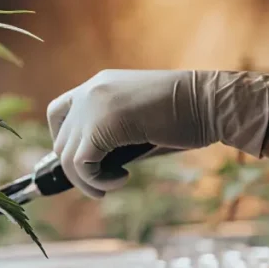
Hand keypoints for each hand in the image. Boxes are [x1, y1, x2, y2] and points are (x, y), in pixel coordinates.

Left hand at [47, 70, 268, 197]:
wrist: (210, 101)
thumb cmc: (187, 113)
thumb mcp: (140, 117)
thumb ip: (113, 132)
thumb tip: (92, 168)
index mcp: (99, 84)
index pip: (58, 113)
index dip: (64, 142)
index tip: (85, 161)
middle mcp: (90, 91)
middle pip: (61, 140)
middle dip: (79, 169)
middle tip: (106, 180)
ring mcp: (94, 107)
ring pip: (68, 157)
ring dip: (89, 180)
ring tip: (115, 183)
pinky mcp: (104, 126)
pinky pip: (82, 165)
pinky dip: (97, 181)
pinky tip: (122, 178)